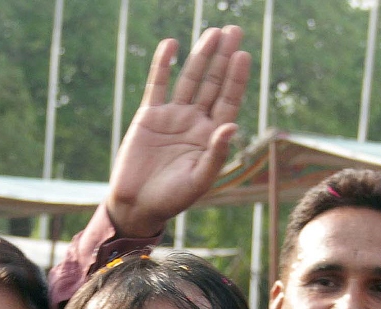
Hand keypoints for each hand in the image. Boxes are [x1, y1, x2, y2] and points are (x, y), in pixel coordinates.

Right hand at [106, 26, 250, 236]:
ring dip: (201, 56)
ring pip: (190, 79)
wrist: (137, 205)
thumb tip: (232, 125)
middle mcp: (195, 122)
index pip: (228, 101)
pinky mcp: (149, 116)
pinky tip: (172, 45)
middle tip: (234, 31)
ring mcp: (172, 117)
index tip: (242, 55)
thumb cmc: (171, 199)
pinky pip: (158, 85)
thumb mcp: (199, 180)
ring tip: (213, 32)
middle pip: (213, 83)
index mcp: (211, 137)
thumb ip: (216, 153)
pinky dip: (163, 65)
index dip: (236, 78)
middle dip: (223, 58)